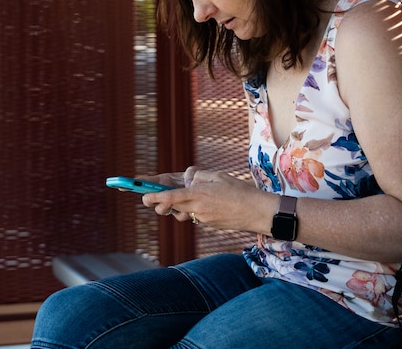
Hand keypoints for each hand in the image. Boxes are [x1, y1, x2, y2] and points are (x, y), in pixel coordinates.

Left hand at [141, 168, 265, 230]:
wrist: (258, 213)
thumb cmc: (240, 191)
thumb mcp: (218, 176)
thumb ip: (199, 176)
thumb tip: (187, 179)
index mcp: (199, 194)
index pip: (171, 197)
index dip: (155, 197)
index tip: (143, 197)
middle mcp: (198, 208)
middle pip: (171, 206)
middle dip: (161, 203)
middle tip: (154, 197)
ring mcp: (203, 219)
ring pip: (182, 212)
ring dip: (178, 206)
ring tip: (189, 195)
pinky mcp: (209, 225)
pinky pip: (195, 215)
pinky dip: (194, 209)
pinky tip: (207, 202)